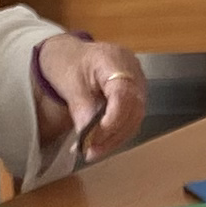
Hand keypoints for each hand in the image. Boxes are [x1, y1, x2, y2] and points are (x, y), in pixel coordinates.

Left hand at [33, 34, 147, 158]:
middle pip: (133, 110)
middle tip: (91, 152)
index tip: (95, 138)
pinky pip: (131, 118)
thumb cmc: (69, 61)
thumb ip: (81, 106)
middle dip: (113, 135)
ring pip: (135, 118)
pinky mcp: (134, 96)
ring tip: (93, 151)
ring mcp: (137, 84)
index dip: (112, 120)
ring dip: (115, 139)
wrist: (71, 54)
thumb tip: (88, 134)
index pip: (123, 95)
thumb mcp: (68, 82)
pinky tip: (100, 142)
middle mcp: (133, 72)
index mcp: (116, 60)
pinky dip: (116, 133)